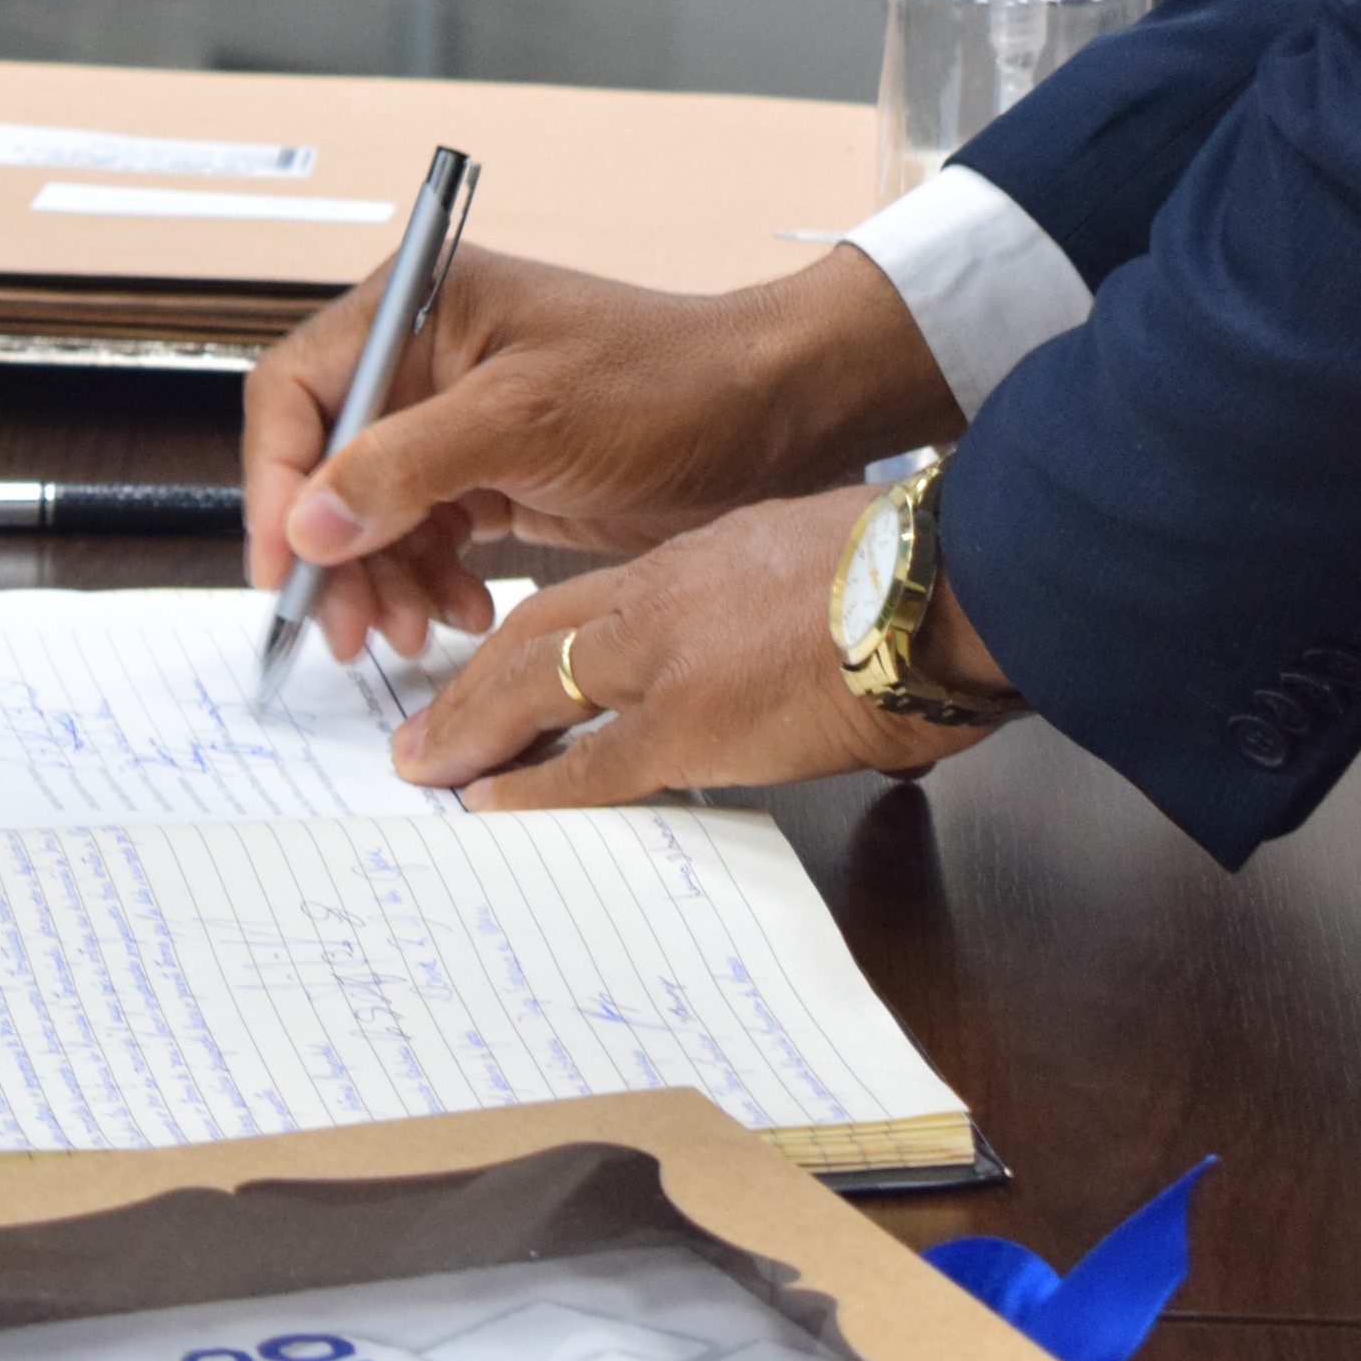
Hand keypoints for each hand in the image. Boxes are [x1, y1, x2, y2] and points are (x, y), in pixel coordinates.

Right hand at [243, 240, 955, 663]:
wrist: (765, 419)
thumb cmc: (664, 382)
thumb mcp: (526, 419)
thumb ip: (406, 465)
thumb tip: (306, 520)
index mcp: (418, 308)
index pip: (299, 391)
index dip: (275, 480)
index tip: (283, 564)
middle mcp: (426, 359)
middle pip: (325, 465)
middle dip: (332, 553)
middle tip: (346, 630)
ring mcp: (457, 420)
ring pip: (370, 515)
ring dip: (381, 579)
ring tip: (413, 630)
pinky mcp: (492, 474)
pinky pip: (423, 537)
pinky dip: (428, 580)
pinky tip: (458, 610)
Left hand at [387, 483, 1014, 806]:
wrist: (939, 582)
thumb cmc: (909, 572)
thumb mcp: (821, 560)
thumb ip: (781, 600)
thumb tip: (790, 638)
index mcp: (700, 557)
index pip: (588, 598)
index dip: (529, 636)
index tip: (492, 662)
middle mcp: (665, 595)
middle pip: (535, 637)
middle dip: (472, 684)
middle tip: (421, 725)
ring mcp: (667, 658)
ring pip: (534, 688)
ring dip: (470, 729)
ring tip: (421, 764)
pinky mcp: (687, 723)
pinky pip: (586, 763)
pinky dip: (528, 786)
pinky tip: (486, 803)